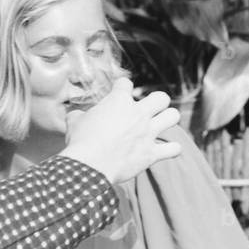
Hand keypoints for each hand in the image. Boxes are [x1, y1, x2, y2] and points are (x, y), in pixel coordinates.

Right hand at [62, 78, 180, 183]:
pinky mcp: (151, 153)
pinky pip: (174, 149)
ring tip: (159, 125)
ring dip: (168, 119)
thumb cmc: (80, 141)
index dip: (121, 87)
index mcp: (118, 101)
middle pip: (161, 97)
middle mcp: (138, 113)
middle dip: (156, 102)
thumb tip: (76, 114)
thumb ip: (79, 115)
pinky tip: (165, 150)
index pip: (126, 83)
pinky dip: (171, 149)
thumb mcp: (74, 122)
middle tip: (147, 111)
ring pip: (173, 116)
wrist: (90, 165)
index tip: (118, 93)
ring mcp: (148, 133)